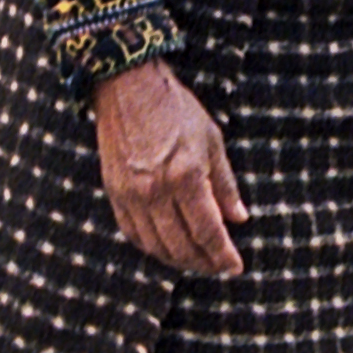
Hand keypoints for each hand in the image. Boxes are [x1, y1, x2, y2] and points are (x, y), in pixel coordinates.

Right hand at [94, 59, 247, 276]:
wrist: (127, 85)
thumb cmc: (175, 108)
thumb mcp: (211, 139)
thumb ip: (225, 184)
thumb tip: (239, 218)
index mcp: (186, 176)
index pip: (208, 232)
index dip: (223, 255)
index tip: (235, 267)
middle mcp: (156, 191)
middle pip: (182, 246)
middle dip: (204, 263)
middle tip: (217, 266)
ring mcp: (131, 194)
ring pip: (156, 246)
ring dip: (178, 260)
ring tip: (195, 260)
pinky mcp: (114, 192)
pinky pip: (132, 233)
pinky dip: (151, 247)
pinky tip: (165, 247)